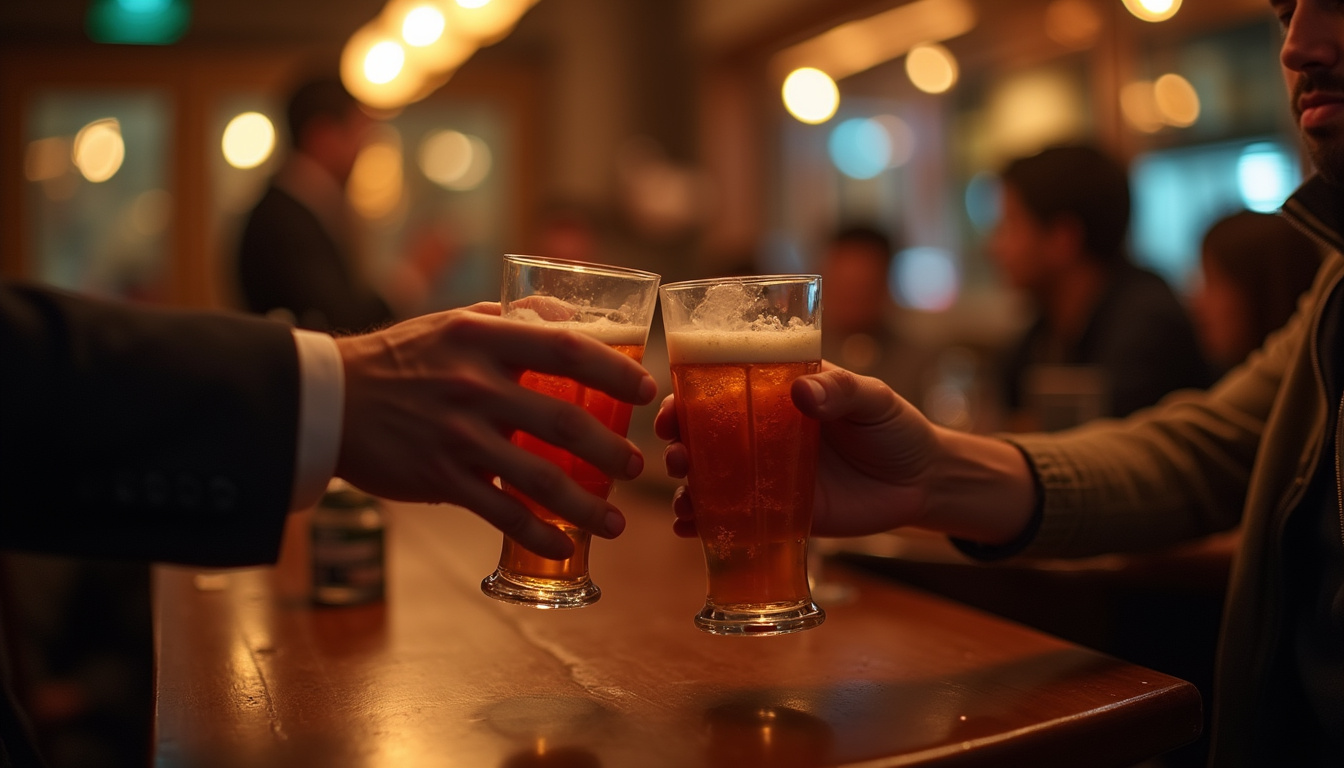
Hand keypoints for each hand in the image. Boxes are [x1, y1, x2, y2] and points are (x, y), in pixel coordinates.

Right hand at [334, 303, 657, 558]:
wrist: (331, 399)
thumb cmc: (404, 357)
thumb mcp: (457, 319)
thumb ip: (515, 318)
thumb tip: (574, 318)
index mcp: (482, 337)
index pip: (565, 348)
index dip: (614, 370)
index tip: (646, 389)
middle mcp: (474, 384)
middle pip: (563, 420)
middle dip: (611, 450)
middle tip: (637, 465)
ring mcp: (458, 434)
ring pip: (538, 476)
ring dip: (586, 505)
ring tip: (616, 522)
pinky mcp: (441, 476)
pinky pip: (500, 511)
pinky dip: (537, 533)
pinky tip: (564, 547)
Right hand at [656, 364, 938, 538]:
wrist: (922, 482)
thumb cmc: (895, 428)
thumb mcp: (872, 399)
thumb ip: (839, 391)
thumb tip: (801, 390)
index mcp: (777, 395)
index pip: (720, 390)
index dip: (687, 400)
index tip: (672, 414)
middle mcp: (762, 434)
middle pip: (704, 438)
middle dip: (679, 449)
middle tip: (679, 460)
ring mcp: (766, 475)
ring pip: (712, 480)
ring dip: (688, 489)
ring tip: (685, 501)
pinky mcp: (778, 513)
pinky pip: (734, 519)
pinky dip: (706, 526)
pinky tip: (690, 530)